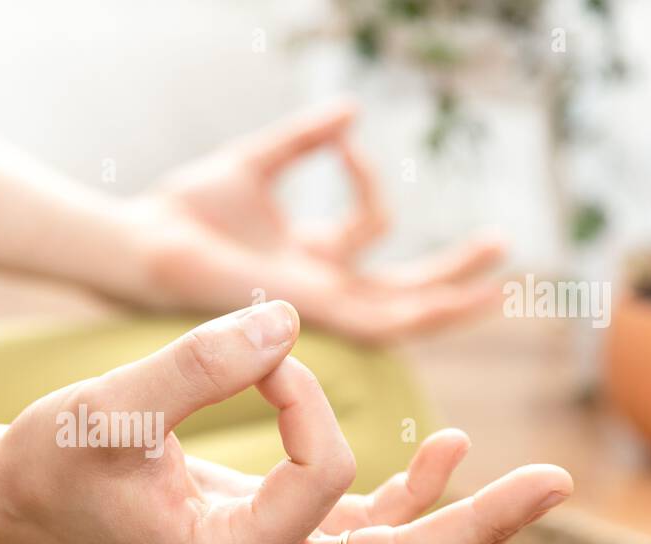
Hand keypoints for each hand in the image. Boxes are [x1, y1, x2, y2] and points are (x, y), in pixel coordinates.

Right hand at [0, 300, 570, 543]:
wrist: (9, 503)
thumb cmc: (48, 461)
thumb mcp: (110, 408)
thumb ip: (200, 364)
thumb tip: (290, 322)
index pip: (320, 472)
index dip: (300, 391)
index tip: (250, 348)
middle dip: (479, 526)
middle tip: (560, 484)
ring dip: (451, 514)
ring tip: (528, 477)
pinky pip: (350, 535)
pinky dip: (396, 499)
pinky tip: (442, 456)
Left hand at [127, 102, 504, 343]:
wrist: (147, 241)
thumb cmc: (187, 209)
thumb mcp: (258, 163)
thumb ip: (303, 140)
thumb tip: (351, 112)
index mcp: (308, 255)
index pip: (367, 229)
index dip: (368, 181)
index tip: (344, 140)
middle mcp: (318, 288)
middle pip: (402, 286)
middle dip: (451, 271)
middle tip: (502, 245)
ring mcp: (317, 307)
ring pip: (401, 315)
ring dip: (452, 301)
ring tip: (503, 288)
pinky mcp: (311, 317)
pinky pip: (378, 324)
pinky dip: (419, 313)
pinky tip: (454, 297)